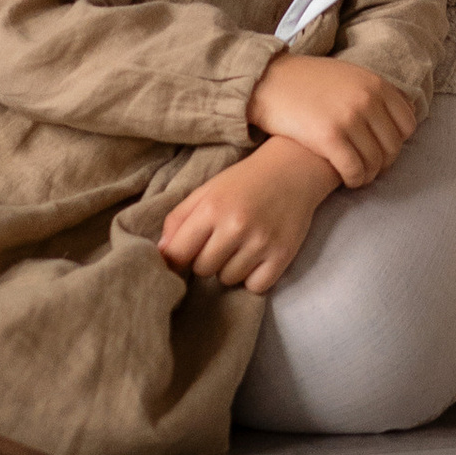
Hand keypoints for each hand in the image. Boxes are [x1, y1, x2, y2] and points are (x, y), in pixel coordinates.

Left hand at [158, 139, 335, 295]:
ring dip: (230, 267)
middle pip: (202, 270)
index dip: (175, 260)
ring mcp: (261, 242)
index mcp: (211, 208)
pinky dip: (253, 277)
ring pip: (228, 279)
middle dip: (207, 259)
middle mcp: (236, 226)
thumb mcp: (207, 190)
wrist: (294, 168)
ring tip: (241, 245)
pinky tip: (257, 257)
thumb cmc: (245, 180)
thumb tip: (161, 254)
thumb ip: (179, 219)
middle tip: (221, 241)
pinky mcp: (283, 255)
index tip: (180, 259)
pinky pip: (255, 286)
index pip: (178, 254)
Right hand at [246, 52, 421, 191]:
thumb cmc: (306, 82)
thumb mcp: (347, 76)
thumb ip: (372, 93)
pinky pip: (355, 170)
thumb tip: (397, 116)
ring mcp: (350, 117)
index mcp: (375, 83)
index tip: (382, 149)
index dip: (397, 142)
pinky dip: (354, 180)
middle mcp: (367, 99)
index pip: (407, 124)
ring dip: (368, 175)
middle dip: (383, 162)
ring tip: (356, 176)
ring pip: (376, 162)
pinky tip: (345, 180)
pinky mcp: (330, 137)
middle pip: (393, 146)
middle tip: (369, 168)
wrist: (267, 81)